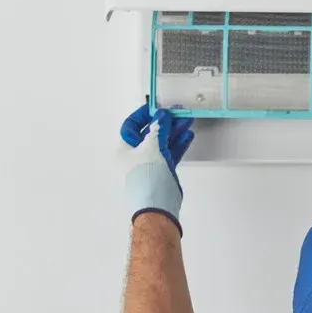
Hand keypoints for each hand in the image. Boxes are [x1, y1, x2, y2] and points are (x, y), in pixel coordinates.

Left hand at [121, 102, 193, 232]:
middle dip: (164, 122)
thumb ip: (158, 128)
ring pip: (162, 142)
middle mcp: (135, 155)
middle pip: (150, 133)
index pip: (131, 124)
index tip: (156, 107)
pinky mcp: (162, 171)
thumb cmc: (147, 176)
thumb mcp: (152, 145)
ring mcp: (149, 163)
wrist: (157, 205)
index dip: (143, 114)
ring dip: (174, 131)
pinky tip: (187, 136)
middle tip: (177, 113)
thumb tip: (162, 116)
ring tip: (186, 121)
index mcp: (124, 148)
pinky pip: (170, 153)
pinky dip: (178, 144)